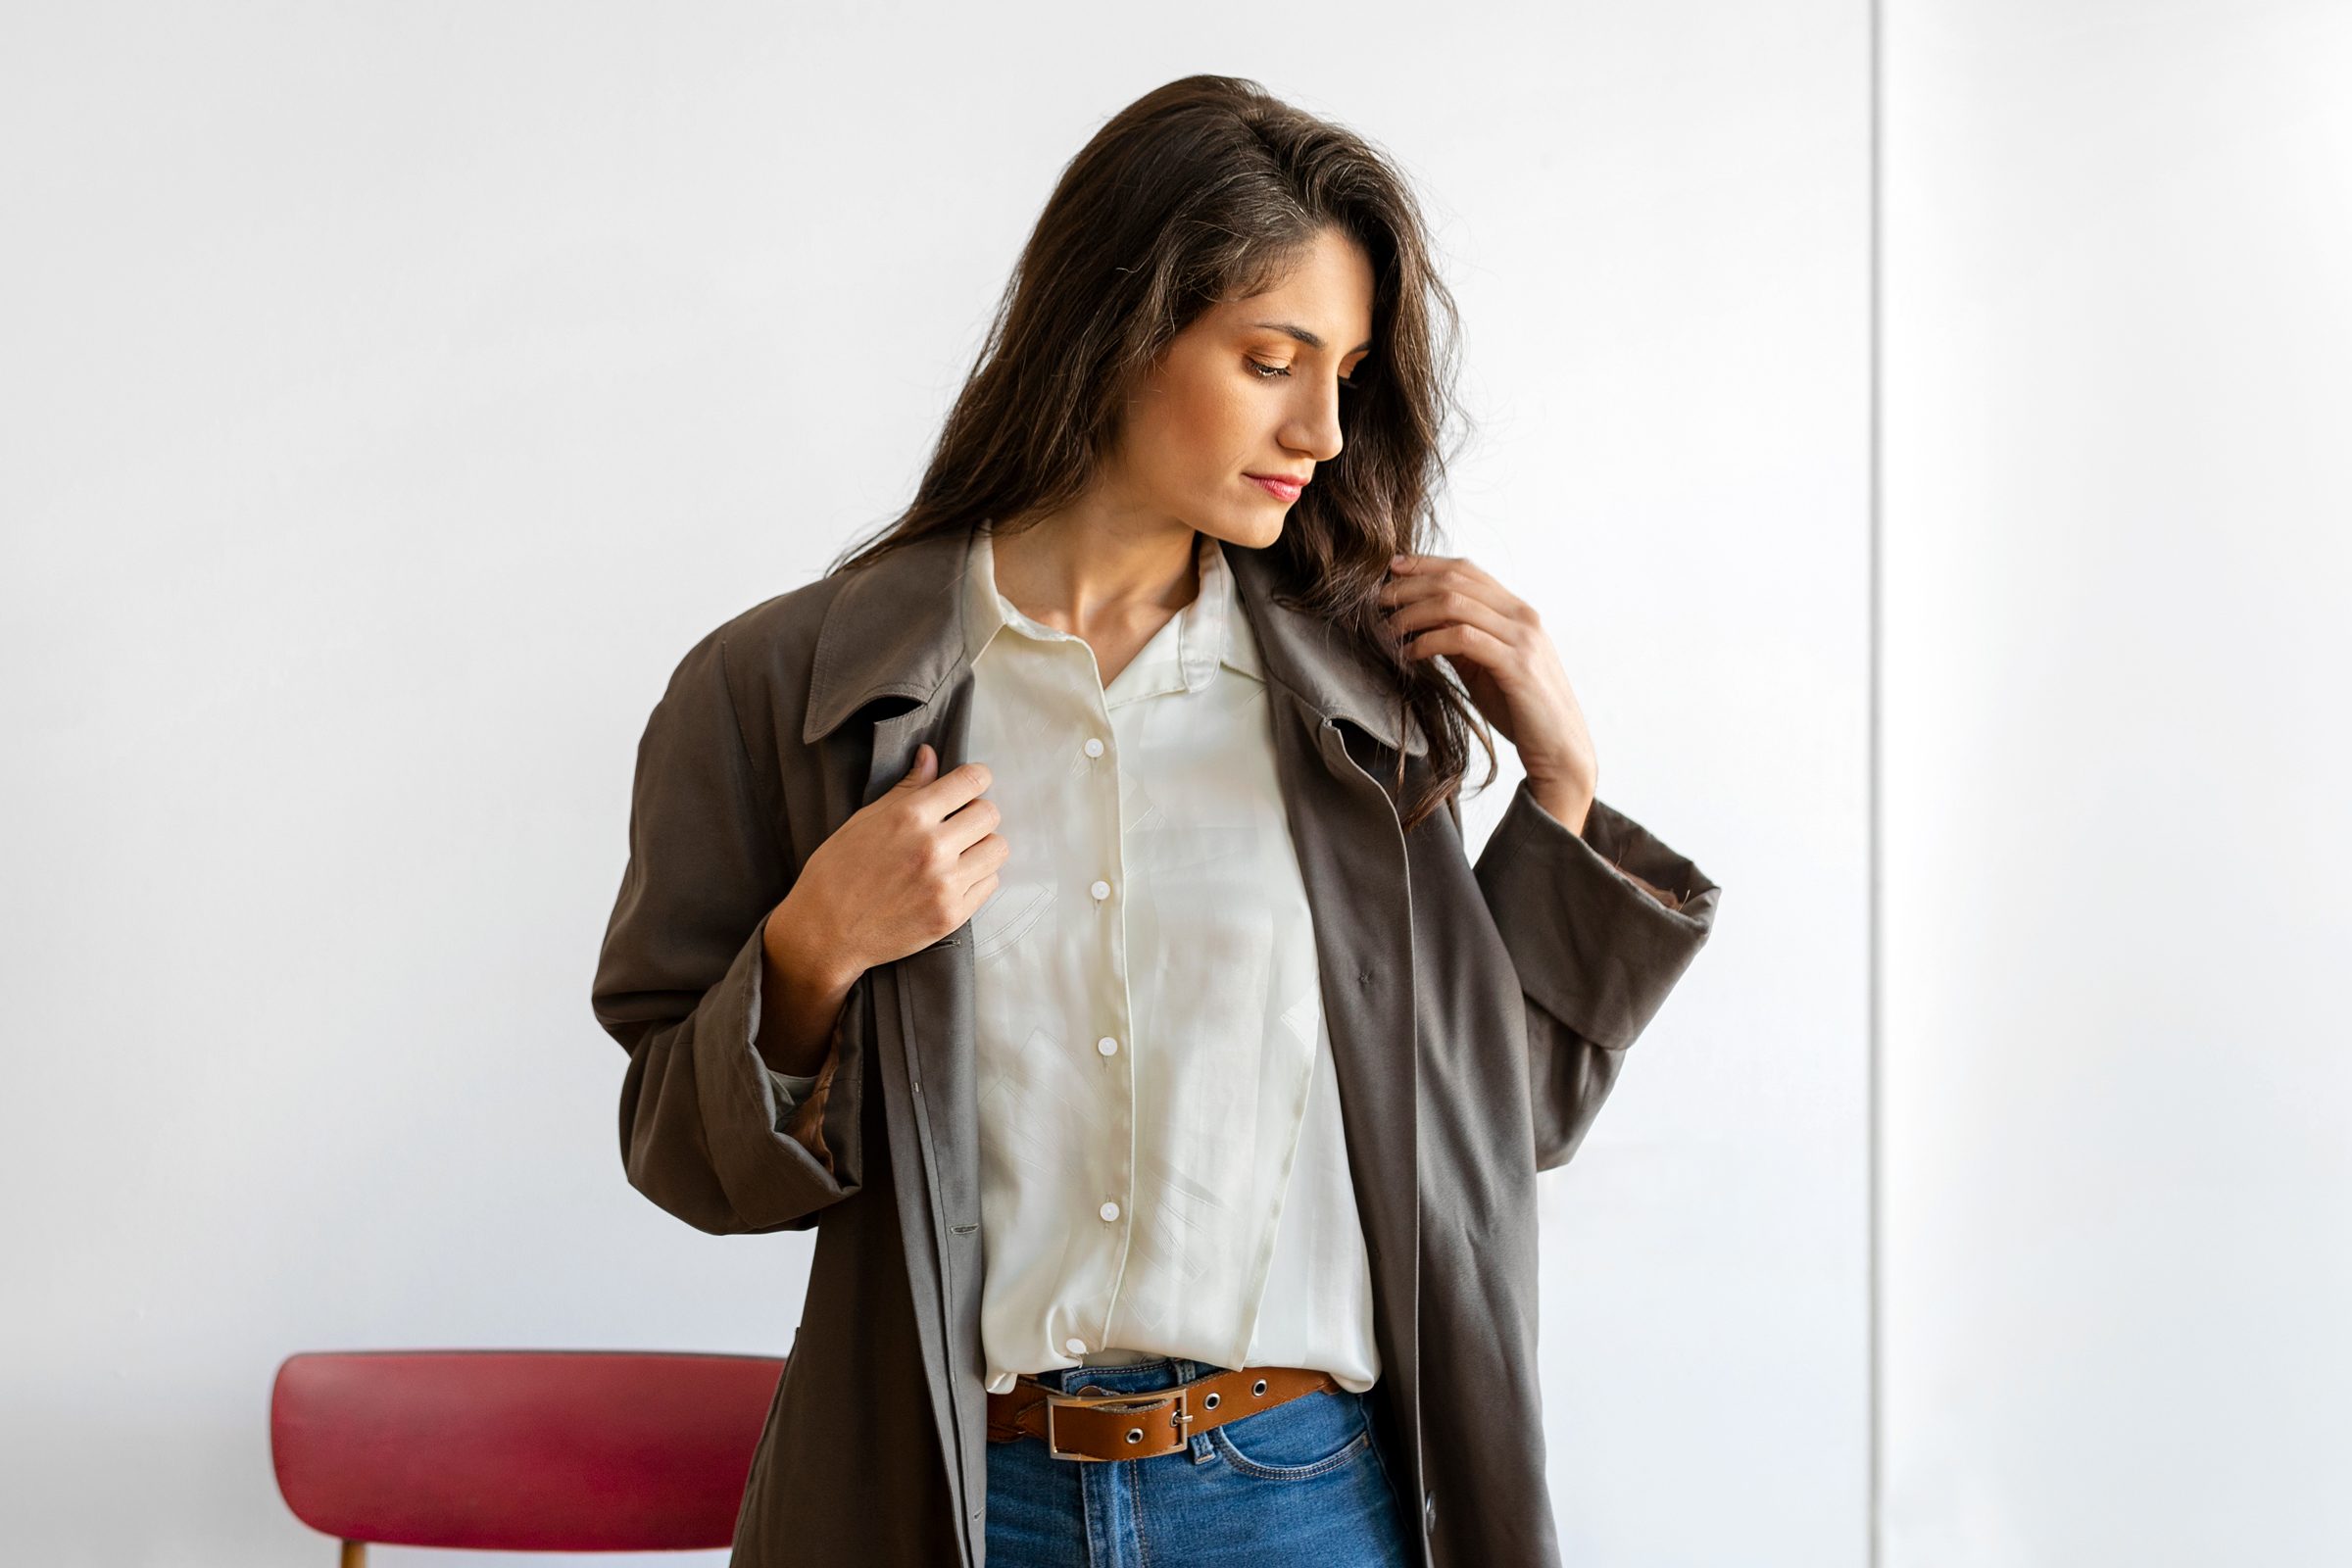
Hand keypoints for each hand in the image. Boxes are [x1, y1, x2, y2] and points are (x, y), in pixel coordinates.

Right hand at [768, 744, 1007, 984]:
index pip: (970, 782)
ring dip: (983, 846)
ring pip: (997, 849)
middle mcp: (933, 847)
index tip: (973, 783)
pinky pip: (990, 883)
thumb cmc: (836, 872)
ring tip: (960, 853)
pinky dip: (978, 877)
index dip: (977, 778)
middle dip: (977, 814)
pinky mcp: (952, 915)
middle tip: (960, 824)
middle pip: (990, 814)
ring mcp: (945, 884)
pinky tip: (954, 879)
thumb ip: (906, 788)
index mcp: (910, 817)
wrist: (824, 932)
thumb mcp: (864, 820)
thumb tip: (930, 755)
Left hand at [1379, 551, 1597, 831]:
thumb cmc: (1523, 711)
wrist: (1562, 750)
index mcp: (1518, 612)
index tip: (1392, 568)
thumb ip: (1464, 642)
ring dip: (1413, 613)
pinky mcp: (1516, 665)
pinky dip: (1429, 641)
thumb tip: (1422, 624)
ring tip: (1388, 630)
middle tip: (1379, 601)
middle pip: (1457, 580)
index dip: (1426, 564)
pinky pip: (1463, 638)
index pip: (1467, 569)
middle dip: (1411, 586)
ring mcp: (1522, 638)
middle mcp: (1523, 616)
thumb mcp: (1487, 668)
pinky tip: (1410, 654)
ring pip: (1455, 604)